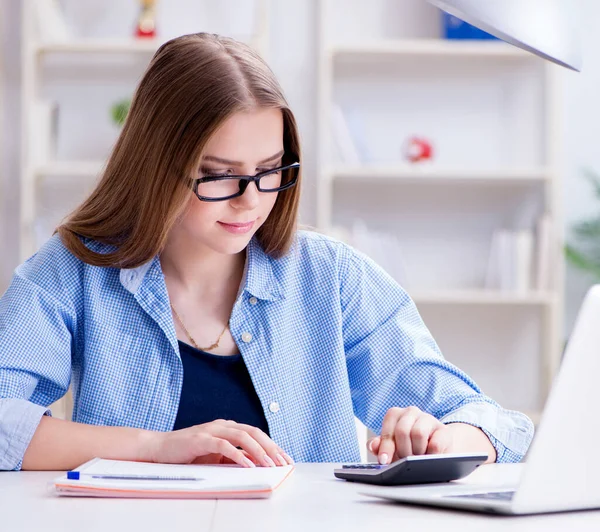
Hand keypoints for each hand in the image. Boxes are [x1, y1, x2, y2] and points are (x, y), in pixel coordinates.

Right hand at [141, 419, 293, 467]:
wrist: (159, 449)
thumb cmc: (187, 453)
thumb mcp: (214, 456)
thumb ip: (232, 457)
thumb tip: (255, 465)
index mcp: (227, 428)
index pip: (256, 434)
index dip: (272, 445)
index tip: (285, 459)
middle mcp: (222, 425)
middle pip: (254, 432)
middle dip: (271, 447)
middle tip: (283, 462)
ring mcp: (211, 430)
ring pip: (242, 436)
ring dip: (259, 451)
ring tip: (270, 464)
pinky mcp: (201, 439)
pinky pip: (224, 446)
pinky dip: (238, 456)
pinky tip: (248, 465)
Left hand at [367, 406, 495, 464]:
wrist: (436, 452)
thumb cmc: (410, 448)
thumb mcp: (393, 448)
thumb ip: (380, 446)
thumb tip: (373, 445)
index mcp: (396, 414)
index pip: (388, 428)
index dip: (386, 446)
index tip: (384, 461)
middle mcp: (411, 412)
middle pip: (402, 430)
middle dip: (402, 450)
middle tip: (405, 460)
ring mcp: (429, 419)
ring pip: (418, 433)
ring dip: (416, 451)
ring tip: (417, 458)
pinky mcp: (444, 431)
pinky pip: (435, 443)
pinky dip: (430, 454)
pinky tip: (429, 458)